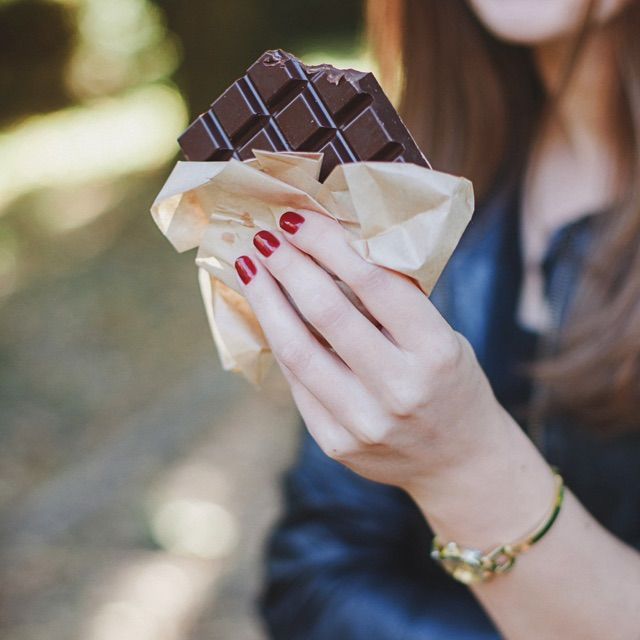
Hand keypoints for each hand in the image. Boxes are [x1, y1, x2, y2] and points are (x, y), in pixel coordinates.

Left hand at [234, 209, 508, 494]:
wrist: (458, 459)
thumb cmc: (451, 383)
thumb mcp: (441, 335)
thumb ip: (392, 303)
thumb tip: (328, 250)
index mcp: (435, 351)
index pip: (374, 283)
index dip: (328, 244)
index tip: (298, 219)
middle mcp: (399, 389)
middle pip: (327, 312)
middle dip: (289, 265)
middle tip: (265, 235)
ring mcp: (363, 422)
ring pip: (298, 350)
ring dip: (266, 301)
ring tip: (250, 268)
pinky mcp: (336, 444)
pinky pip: (296, 382)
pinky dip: (278, 340)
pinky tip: (266, 313)